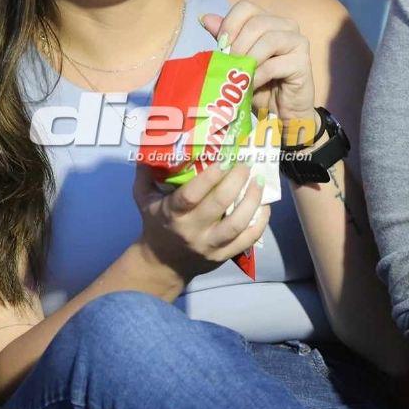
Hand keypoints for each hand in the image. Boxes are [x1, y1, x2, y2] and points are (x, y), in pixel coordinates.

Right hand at [133, 160, 269, 281]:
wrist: (163, 264)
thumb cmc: (156, 223)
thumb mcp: (144, 199)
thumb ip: (146, 173)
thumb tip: (151, 144)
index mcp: (173, 214)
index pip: (191, 195)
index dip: (209, 177)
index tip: (224, 160)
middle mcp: (192, 230)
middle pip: (218, 205)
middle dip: (236, 181)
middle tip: (245, 164)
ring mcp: (210, 245)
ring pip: (237, 224)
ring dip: (252, 201)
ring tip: (258, 181)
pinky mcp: (224, 256)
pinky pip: (247, 240)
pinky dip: (260, 222)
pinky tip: (265, 205)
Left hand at [201, 3, 315, 141]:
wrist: (280, 111)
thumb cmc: (259, 84)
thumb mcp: (238, 60)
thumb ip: (226, 39)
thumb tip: (205, 18)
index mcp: (268, 20)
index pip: (246, 7)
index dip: (230, 24)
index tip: (221, 45)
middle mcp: (286, 25)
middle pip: (256, 23)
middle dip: (237, 46)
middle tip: (229, 65)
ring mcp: (297, 41)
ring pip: (267, 40)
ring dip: (248, 60)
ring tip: (240, 76)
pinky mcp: (303, 62)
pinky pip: (274, 65)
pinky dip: (257, 76)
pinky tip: (251, 86)